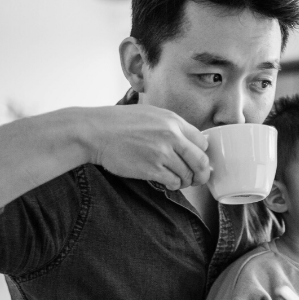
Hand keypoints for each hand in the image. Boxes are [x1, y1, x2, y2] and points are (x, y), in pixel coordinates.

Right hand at [88, 104, 210, 189]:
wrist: (96, 132)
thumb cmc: (120, 123)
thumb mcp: (151, 114)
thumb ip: (171, 127)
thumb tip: (189, 142)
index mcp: (173, 121)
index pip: (202, 142)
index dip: (202, 154)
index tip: (198, 161)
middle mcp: (171, 136)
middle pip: (200, 161)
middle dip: (202, 174)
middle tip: (198, 179)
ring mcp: (162, 153)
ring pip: (187, 174)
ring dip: (186, 181)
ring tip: (179, 181)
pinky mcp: (151, 169)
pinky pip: (173, 181)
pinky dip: (174, 185)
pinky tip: (169, 183)